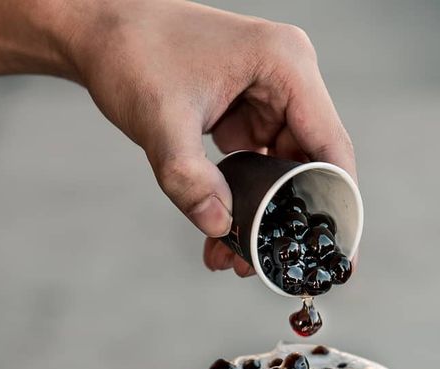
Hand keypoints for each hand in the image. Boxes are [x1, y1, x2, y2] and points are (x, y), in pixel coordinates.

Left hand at [65, 1, 355, 276]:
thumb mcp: (159, 119)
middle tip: (267, 266)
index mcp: (285, 65)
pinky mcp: (249, 114)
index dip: (339, 206)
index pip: (331, 148)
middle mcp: (288, 80)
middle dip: (289, 221)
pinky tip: (222, 234)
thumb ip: (188, 178)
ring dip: (263, 218)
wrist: (100, 30)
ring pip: (284, 174)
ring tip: (235, 259)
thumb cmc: (131, 52)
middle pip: (309, 167)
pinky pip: (259, 169)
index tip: (338, 255)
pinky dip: (243, 202)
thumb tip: (220, 228)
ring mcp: (270, 98)